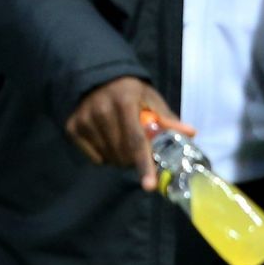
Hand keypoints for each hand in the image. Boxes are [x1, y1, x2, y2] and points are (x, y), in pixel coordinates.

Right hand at [64, 76, 190, 190]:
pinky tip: (106, 140)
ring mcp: (84, 118)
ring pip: (109, 158)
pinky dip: (104, 156)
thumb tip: (191, 132)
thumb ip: (167, 118)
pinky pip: (94, 158)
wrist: (97, 78)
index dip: (144, 164)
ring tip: (121, 142)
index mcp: (124, 101)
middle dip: (134, 160)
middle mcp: (101, 109)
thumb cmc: (130, 92)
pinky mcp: (72, 126)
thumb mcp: (150, 99)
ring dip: (120, 159)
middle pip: (123, 153)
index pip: (136, 140)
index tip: (149, 186)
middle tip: (138, 151)